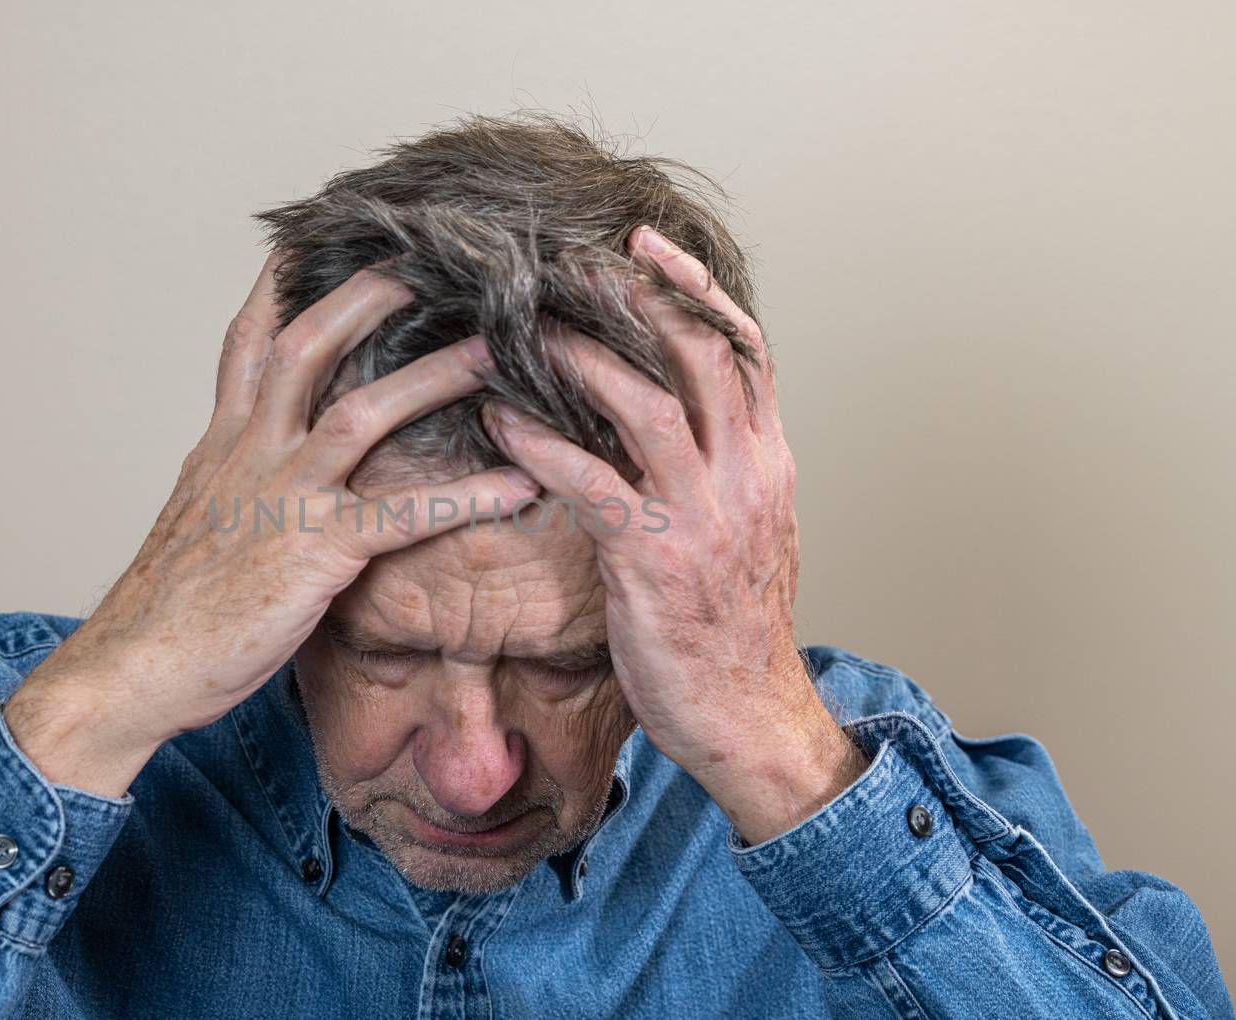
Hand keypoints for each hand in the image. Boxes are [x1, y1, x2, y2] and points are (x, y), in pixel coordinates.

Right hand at [6, 253, 540, 795]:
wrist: (134, 668)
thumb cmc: (170, 605)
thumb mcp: (194, 517)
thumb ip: (230, 472)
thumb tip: (251, 449)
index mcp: (222, 444)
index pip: (248, 344)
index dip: (280, 285)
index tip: (312, 238)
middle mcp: (249, 454)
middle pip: (307, 348)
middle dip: (366, 297)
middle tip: (430, 260)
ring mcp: (283, 499)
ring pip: (361, 413)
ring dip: (432, 376)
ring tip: (495, 349)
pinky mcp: (315, 554)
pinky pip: (403, 516)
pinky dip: (465, 497)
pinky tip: (518, 485)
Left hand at [482, 226, 867, 843]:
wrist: (748, 716)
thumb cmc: (731, 625)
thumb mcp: (746, 528)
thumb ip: (719, 463)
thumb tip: (670, 410)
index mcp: (768, 460)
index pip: (743, 347)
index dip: (693, 287)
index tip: (644, 244)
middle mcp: (745, 475)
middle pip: (697, 353)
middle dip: (633, 296)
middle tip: (569, 260)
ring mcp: (703, 515)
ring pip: (646, 403)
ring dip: (581, 356)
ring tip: (524, 325)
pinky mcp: (654, 560)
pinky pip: (589, 481)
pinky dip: (539, 442)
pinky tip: (497, 418)